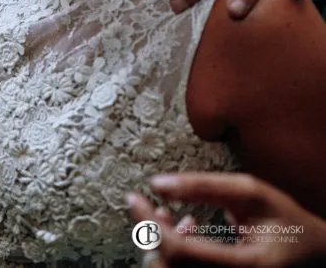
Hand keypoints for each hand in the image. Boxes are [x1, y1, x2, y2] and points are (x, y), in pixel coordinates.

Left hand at [127, 173, 325, 266]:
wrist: (314, 257)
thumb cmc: (287, 223)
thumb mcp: (254, 194)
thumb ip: (206, 186)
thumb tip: (157, 184)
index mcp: (247, 267)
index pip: (181, 251)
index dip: (150, 224)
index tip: (134, 198)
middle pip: (168, 267)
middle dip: (150, 233)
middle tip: (150, 206)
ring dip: (159, 242)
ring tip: (171, 215)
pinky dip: (172, 251)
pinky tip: (185, 229)